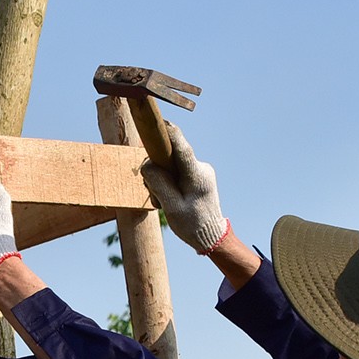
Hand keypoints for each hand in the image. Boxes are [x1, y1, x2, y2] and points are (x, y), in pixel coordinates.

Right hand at [140, 124, 228, 254]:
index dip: (169, 133)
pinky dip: (168, 182)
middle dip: (157, 169)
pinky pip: (176, 171)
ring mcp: (200, 170)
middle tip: (153, 191)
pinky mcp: (197, 175)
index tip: (159, 121)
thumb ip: (159, 183)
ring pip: (172, 165)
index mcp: (197, 175)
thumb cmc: (193, 225)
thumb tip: (147, 165)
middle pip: (171, 156)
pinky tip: (169, 199)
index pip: (182, 147)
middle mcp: (201, 168)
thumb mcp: (171, 207)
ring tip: (164, 201)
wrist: (211, 236)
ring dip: (162, 179)